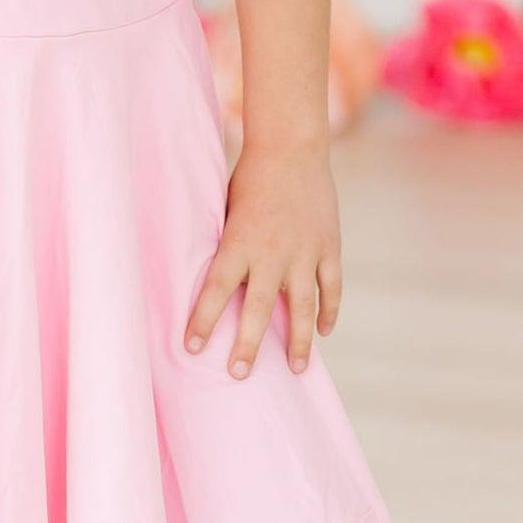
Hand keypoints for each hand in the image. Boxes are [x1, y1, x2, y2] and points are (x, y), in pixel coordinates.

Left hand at [183, 136, 341, 378]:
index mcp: (238, 242)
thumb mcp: (224, 209)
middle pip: (257, 309)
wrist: (291, 148)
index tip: (191, 348)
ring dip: (297, 340)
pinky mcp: (328, 246)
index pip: (215, 290)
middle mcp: (270, 253)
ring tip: (294, 368)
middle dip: (247, 345)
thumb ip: (225, 246)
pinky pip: (331, 287)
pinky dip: (329, 311)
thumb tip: (214, 280)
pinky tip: (323, 332)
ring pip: (302, 307)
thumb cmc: (249, 177)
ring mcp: (303, 252)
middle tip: (239, 374)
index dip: (202, 320)